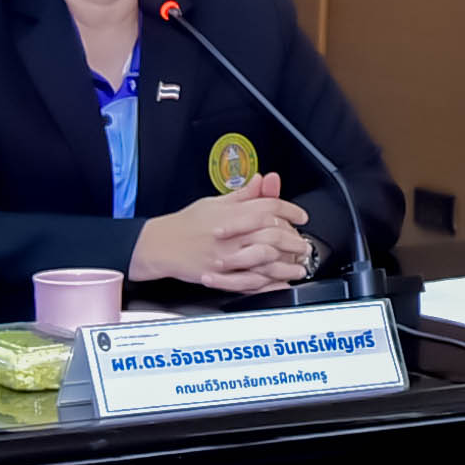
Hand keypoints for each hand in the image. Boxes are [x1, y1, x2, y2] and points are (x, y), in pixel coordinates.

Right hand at [131, 176, 317, 296]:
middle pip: (271, 234)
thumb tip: (262, 180)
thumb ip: (242, 194)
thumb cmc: (185, 223)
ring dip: (286, 263)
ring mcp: (225, 257)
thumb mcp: (214, 202)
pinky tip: (279, 283)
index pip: (268, 207)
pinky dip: (268, 283)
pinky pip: (249, 281)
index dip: (289, 211)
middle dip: (293, 239)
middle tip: (304, 243)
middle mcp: (230, 234)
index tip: (301, 216)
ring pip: (264, 259)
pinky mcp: (220, 276)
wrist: (160, 245)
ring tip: (298, 266)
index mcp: (230, 213)